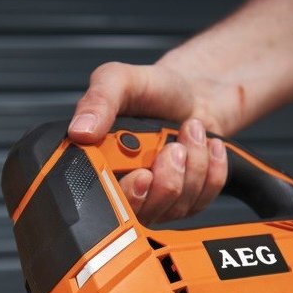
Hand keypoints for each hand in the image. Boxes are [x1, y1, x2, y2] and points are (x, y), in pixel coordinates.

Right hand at [67, 62, 242, 222]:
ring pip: (177, 204)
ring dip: (193, 163)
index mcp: (103, 165)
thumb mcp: (121, 80)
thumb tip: (80, 130)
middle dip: (166, 178)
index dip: (127, 194)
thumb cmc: (156, 90)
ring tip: (190, 131)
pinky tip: (206, 146)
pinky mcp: (187, 203)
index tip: (143, 174)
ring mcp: (158, 200)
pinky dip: (212, 168)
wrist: (195, 93)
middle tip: (173, 147)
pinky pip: (203, 198)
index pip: (105, 201)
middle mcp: (128, 188)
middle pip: (144, 212)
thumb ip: (99, 101)